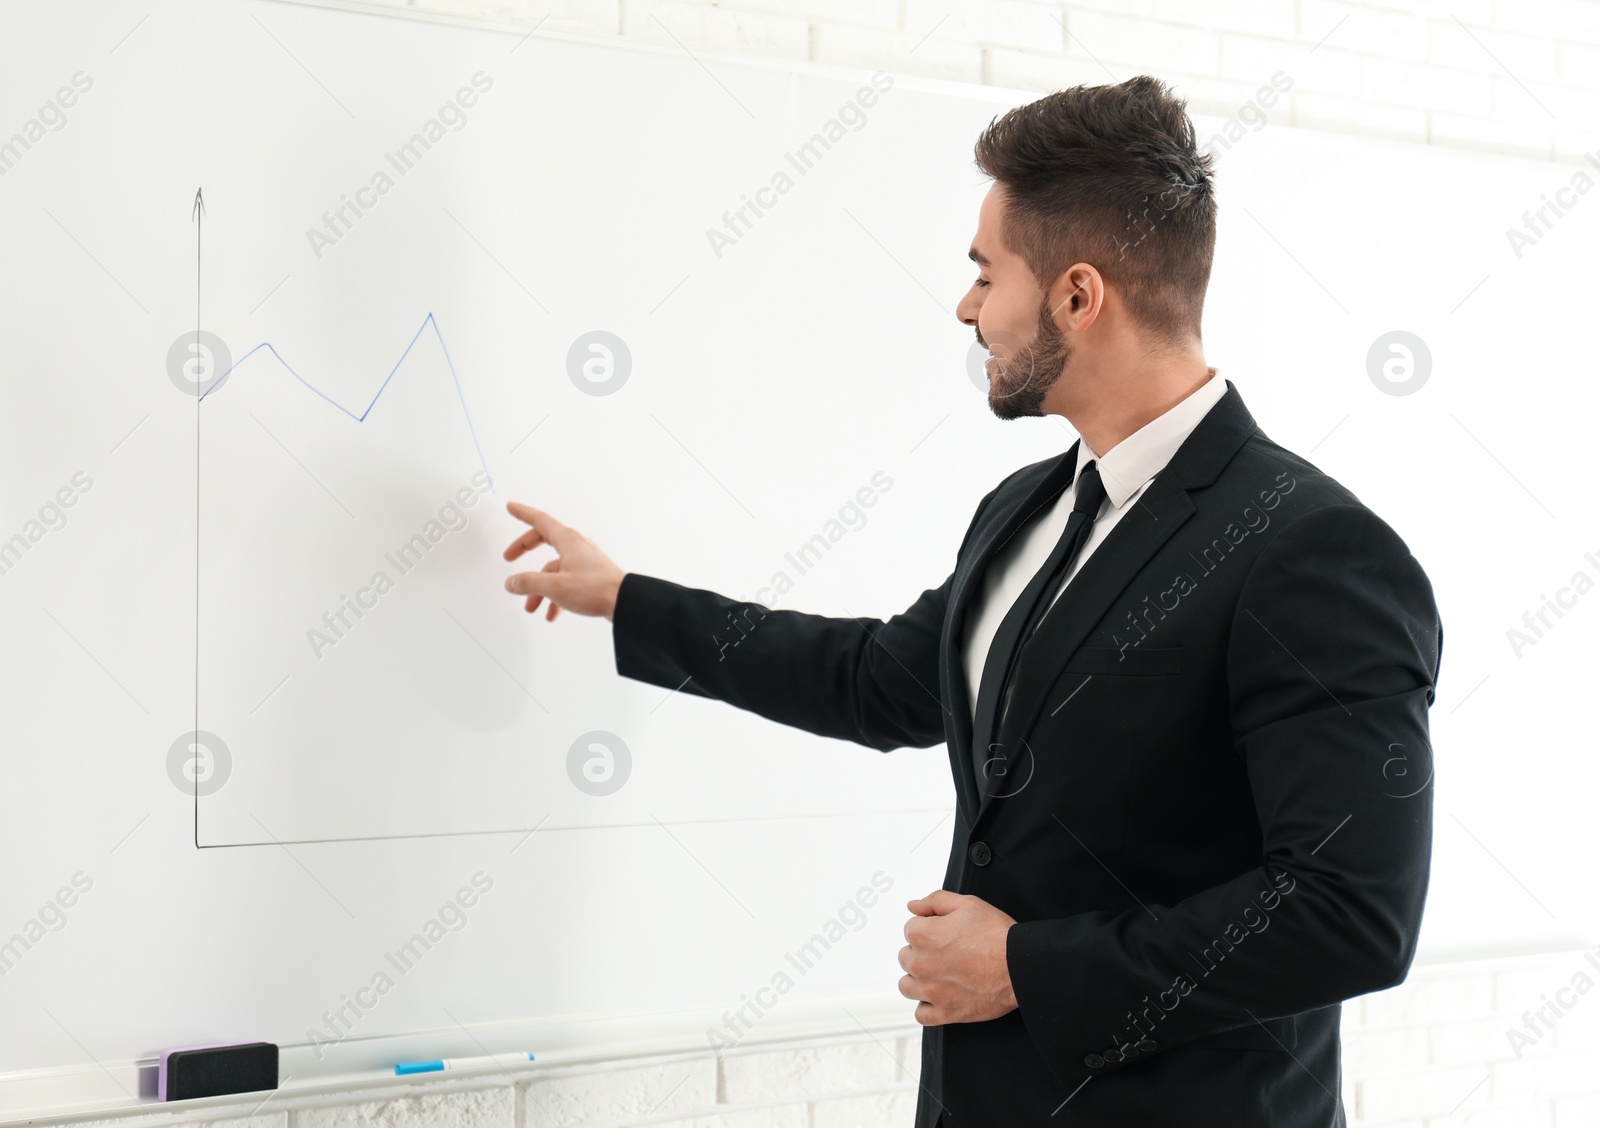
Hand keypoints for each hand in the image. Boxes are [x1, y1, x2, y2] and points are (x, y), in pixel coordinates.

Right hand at [502, 502, 624, 621]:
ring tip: (531, 607)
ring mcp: (584, 561)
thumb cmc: (595, 589)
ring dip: (539, 587)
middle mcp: (576, 547)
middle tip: (509, 558)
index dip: (523, 513)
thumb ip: (528, 583)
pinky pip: (566, 581)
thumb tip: (511, 582)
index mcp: (568, 541)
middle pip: (543, 541)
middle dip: (524, 550)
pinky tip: (552, 614)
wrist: (625, 602)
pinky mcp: (590, 576)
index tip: (511, 507)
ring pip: (554, 569)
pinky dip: (555, 596)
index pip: (539, 520)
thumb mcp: (554, 586)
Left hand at [898, 890, 1017, 1025]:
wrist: (1019, 967)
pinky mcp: (945, 1013)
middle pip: (906, 957)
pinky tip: (940, 997)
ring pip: (907, 986)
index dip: (929, 928)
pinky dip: (927, 1007)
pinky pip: (921, 1015)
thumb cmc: (997, 936)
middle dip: (922, 953)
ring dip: (918, 980)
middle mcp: (920, 964)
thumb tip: (913, 906)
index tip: (945, 933)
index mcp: (923, 935)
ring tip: (940, 974)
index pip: (910, 929)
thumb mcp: (967, 904)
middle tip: (947, 952)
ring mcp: (931, 991)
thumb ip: (935, 901)